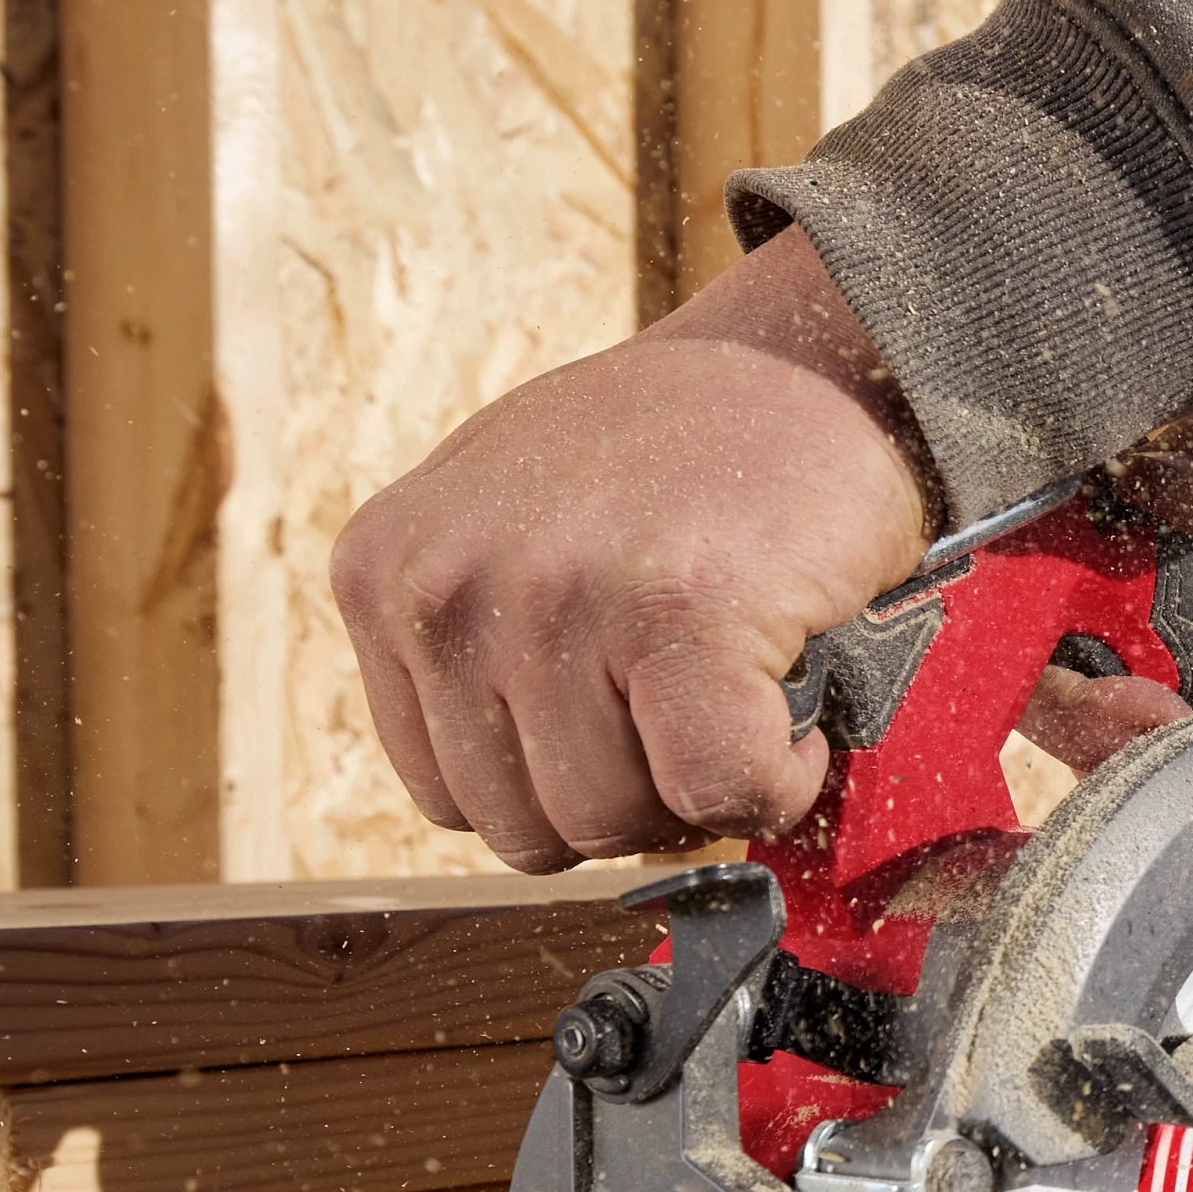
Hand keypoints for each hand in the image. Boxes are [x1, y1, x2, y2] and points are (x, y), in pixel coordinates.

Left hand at [329, 230, 932, 868]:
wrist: (809, 362)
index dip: (560, 780)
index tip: (626, 708)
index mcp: (383, 573)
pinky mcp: (675, 615)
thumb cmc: (676, 463)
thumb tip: (509, 797)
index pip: (449, 795)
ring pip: (613, 826)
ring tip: (735, 681)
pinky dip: (778, 780)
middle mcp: (444, 586)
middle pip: (525, 830)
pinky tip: (787, 702)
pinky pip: (720, 793)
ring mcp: (555, 597)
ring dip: (701, 787)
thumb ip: (475, 643)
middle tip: (688, 698)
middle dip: (627, 795)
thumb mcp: (514, 526)